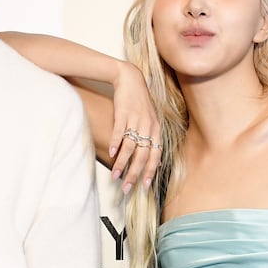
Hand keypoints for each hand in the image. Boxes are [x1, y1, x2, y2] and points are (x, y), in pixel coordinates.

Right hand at [108, 61, 161, 193]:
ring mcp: (136, 119)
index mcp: (156, 130)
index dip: (150, 172)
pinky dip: (115, 144)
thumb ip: (152, 139)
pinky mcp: (123, 113)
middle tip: (127, 188)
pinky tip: (110, 154)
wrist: (130, 79)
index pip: (155, 156)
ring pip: (130, 147)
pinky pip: (119, 132)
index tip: (145, 187)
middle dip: (134, 174)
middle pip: (143, 156)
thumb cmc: (140, 102)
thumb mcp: (150, 120)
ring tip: (115, 175)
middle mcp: (148, 126)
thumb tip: (154, 160)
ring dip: (122, 163)